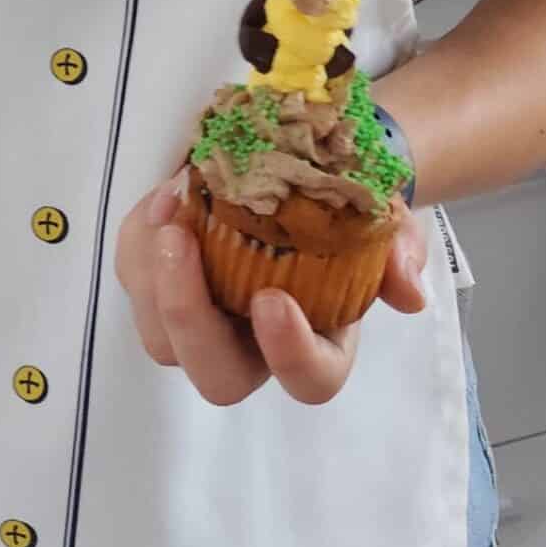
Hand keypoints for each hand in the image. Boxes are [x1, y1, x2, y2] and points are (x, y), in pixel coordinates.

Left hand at [115, 173, 427, 406]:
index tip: (273, 298)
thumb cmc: (350, 205)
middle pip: (216, 377)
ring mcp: (207, 321)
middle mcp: (257, 347)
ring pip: (161, 337)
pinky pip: (137, 282)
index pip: (310, 380)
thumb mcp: (388, 217)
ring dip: (154, 277)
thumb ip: (401, 251)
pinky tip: (167, 197)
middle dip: (190, 317)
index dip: (290, 353)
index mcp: (320, 342)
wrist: (307, 166)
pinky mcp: (165, 287)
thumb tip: (408, 292)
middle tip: (182, 243)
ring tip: (174, 205)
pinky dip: (140, 241)